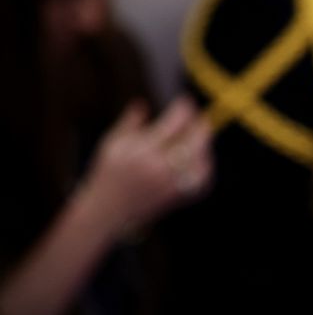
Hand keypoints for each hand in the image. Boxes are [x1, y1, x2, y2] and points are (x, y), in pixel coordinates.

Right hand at [81, 96, 213, 232]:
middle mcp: (158, 168)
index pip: (173, 123)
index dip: (183, 109)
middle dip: (200, 125)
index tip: (185, 101)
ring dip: (204, 144)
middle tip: (199, 117)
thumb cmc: (107, 174)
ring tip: (200, 135)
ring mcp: (170, 184)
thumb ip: (130, 122)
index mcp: (141, 151)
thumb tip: (143, 102)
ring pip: (201, 159)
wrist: (106, 212)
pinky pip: (202, 180)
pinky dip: (205, 166)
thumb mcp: (112, 145)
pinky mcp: (177, 197)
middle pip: (194, 141)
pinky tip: (201, 157)